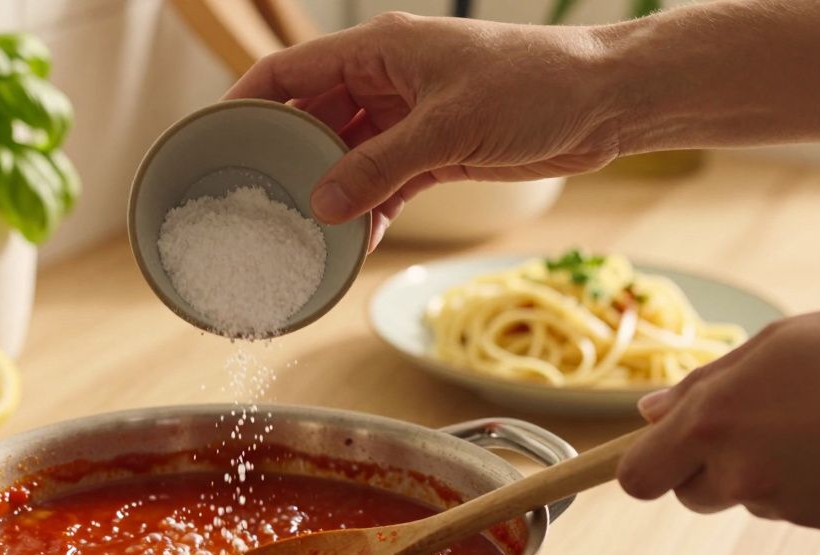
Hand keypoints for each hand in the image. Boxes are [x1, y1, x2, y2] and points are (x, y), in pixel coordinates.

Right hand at [226, 12, 621, 246]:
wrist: (605, 101)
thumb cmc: (534, 84)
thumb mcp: (448, 126)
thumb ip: (380, 167)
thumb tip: (322, 206)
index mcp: (378, 49)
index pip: (290, 70)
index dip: (247, 101)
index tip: (215, 138)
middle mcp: (384, 79)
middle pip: (312, 118)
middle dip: (285, 158)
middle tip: (256, 201)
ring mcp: (407, 116)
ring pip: (346, 156)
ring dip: (328, 192)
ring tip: (300, 231)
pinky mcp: (434, 150)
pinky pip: (383, 182)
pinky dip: (369, 209)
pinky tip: (355, 241)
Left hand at [617, 308, 819, 531]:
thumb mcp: (776, 345)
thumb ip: (702, 384)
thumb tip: (649, 413)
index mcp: (714, 422)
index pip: (638, 477)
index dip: (643, 465)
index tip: (656, 451)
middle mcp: (741, 471)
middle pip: (688, 493)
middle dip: (704, 467)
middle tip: (751, 423)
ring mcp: (787, 503)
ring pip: (744, 496)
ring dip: (760, 471)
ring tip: (812, 423)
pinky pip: (792, 506)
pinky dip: (804, 483)